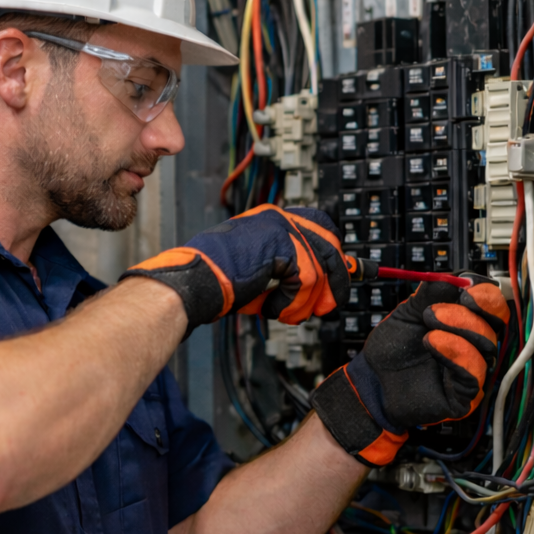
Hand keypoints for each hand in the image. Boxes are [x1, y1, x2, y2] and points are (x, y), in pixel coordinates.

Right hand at [120, 204, 346, 329]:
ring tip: (288, 315)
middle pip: (330, 245)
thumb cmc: (213, 278)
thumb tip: (318, 285)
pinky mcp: (282, 246)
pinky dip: (293, 303)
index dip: (332, 256)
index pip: (319, 227)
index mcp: (270, 219)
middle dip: (335, 280)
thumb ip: (284, 269)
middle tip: (328, 306)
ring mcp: (281, 228)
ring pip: (321, 268)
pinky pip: (308, 280)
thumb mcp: (256, 268)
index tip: (341, 278)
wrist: (192, 280)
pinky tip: (272, 309)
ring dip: (307, 301)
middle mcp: (278, 218)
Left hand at [311, 275, 509, 466]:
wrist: (374, 378)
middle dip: (473, 310)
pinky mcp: (466, 394)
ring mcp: (472, 369)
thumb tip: (453, 277)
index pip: (491, 306)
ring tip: (428, 327)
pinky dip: (456, 353)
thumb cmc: (394, 348)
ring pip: (487, 345)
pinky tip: (433, 343)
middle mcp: (474, 345)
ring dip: (458, 329)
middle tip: (440, 308)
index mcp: (465, 323)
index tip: (468, 286)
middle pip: (496, 323)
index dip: (485, 294)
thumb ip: (429, 296)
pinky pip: (474, 371)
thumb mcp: (408, 314)